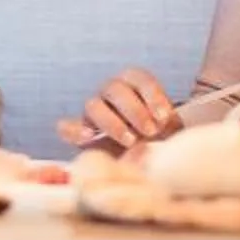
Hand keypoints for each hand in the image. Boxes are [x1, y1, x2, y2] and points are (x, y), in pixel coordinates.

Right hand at [56, 68, 178, 151]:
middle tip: (150, 131)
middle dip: (134, 111)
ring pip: (93, 106)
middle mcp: (111, 93)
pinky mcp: (80, 132)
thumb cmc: (160, 140)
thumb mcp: (172, 129)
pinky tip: (89, 137)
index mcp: (134, 85)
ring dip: (112, 123)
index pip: (139, 78)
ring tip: (130, 141)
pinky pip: (67, 127)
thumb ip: (170, 123)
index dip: (152, 95)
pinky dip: (75, 130)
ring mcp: (94, 111)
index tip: (164, 116)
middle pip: (114, 89)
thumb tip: (167, 122)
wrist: (145, 161)